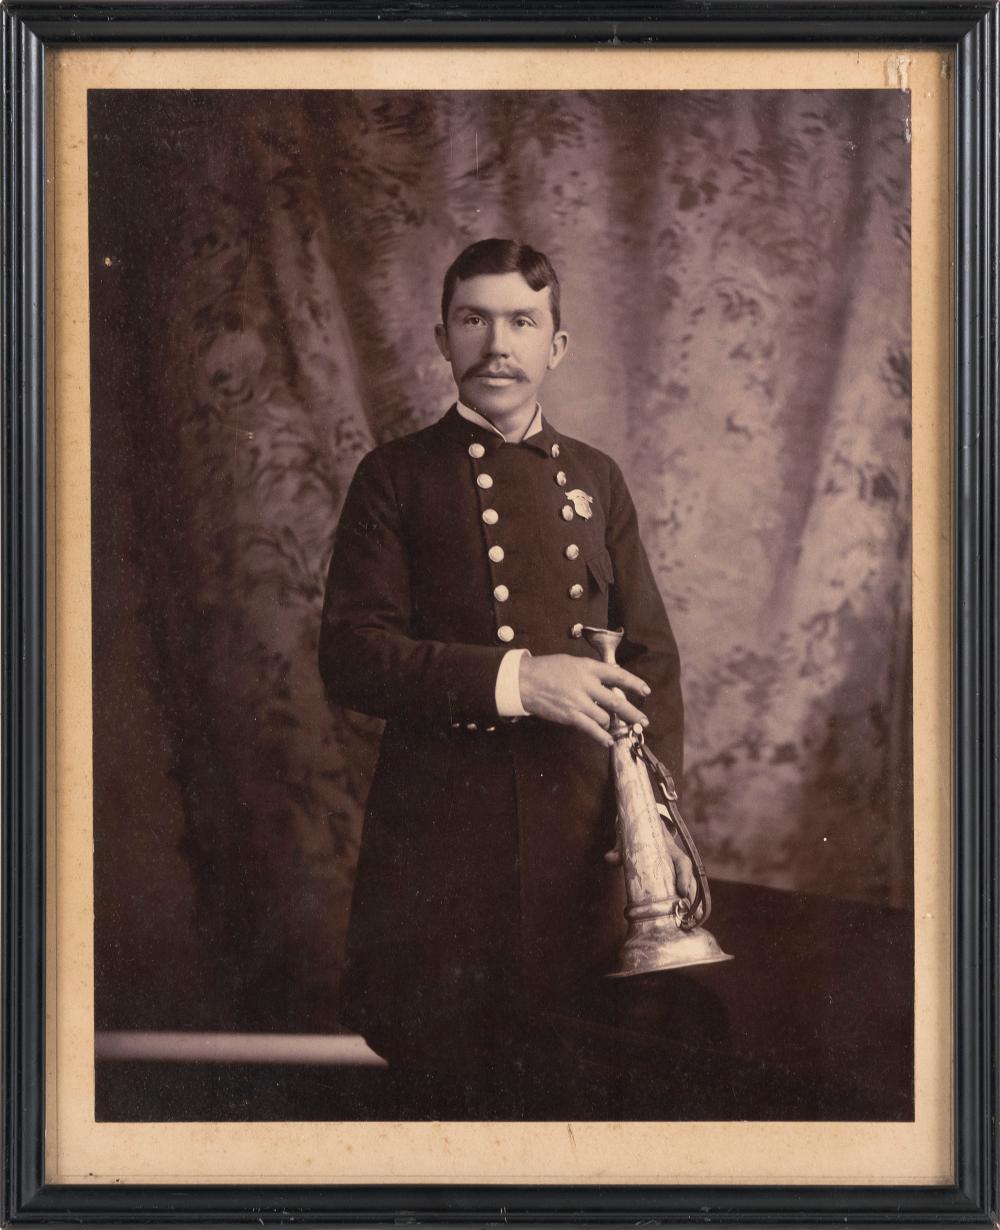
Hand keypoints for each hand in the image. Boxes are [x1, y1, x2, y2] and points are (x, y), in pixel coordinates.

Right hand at [518, 653, 650, 746]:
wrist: (524, 681)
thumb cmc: (547, 670)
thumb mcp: (572, 662)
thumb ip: (591, 672)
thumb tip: (609, 682)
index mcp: (588, 668)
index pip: (618, 674)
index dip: (634, 683)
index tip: (645, 690)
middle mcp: (586, 684)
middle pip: (616, 701)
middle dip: (632, 713)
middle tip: (643, 721)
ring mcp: (579, 702)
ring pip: (605, 717)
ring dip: (610, 724)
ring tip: (612, 726)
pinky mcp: (570, 716)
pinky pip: (592, 729)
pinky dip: (602, 737)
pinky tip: (608, 741)